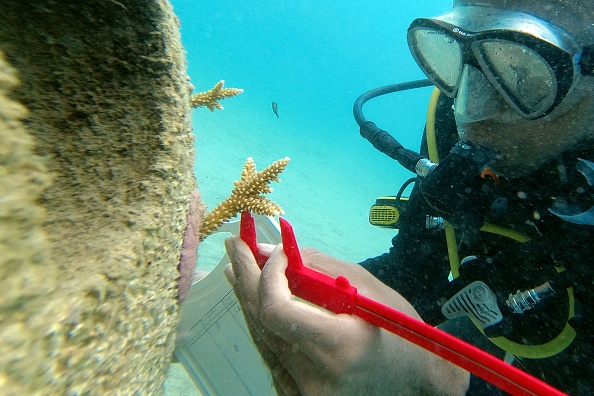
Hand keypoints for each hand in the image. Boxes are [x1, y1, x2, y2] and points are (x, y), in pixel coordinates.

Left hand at [224, 236, 468, 395]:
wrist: (416, 383)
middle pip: (261, 321)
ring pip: (261, 337)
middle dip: (246, 276)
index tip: (275, 251)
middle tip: (236, 245)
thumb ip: (315, 266)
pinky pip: (270, 354)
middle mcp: (316, 377)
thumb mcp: (367, 289)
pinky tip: (254, 300)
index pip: (277, 310)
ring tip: (238, 267)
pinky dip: (262, 323)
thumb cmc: (399, 331)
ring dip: (248, 297)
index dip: (267, 275)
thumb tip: (267, 249)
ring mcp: (304, 393)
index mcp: (339, 348)